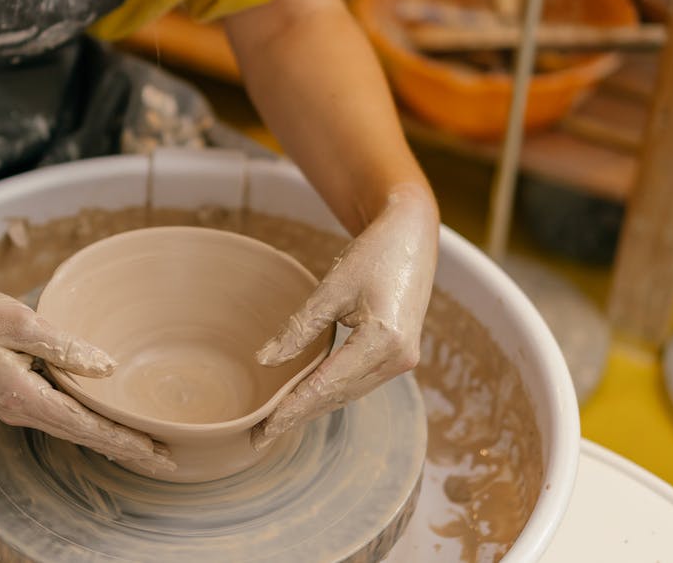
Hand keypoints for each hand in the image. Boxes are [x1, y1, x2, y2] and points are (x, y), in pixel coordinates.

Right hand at [0, 262, 175, 472]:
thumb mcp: (20, 321)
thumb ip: (64, 346)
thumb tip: (106, 367)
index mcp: (22, 395)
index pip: (82, 424)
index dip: (120, 438)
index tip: (154, 449)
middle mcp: (21, 410)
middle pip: (83, 436)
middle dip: (125, 449)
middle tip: (167, 461)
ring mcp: (19, 407)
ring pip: (74, 430)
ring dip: (111, 441)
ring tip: (149, 451)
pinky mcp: (21, 397)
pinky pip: (64, 419)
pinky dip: (92, 428)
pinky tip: (110, 430)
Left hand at [251, 187, 437, 449]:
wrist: (412, 236)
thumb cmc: (372, 254)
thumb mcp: (332, 288)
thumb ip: (299, 328)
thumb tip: (265, 361)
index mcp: (383, 340)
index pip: (327, 385)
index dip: (293, 409)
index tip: (264, 429)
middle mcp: (398, 358)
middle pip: (338, 396)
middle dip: (299, 416)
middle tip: (260, 437)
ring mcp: (402, 359)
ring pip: (348, 392)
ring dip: (313, 408)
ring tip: (276, 424)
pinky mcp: (398, 354)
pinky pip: (358, 381)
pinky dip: (330, 392)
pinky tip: (304, 400)